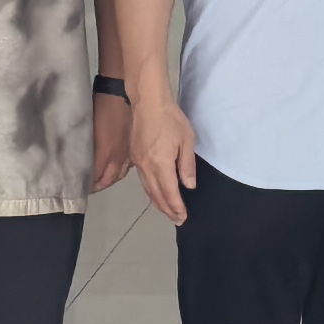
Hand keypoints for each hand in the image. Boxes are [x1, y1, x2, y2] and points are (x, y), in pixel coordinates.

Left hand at [90, 90, 131, 195]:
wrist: (119, 91)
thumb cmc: (100, 108)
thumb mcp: (89, 130)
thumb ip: (87, 150)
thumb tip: (83, 165)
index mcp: (106, 154)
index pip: (97, 178)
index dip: (90, 185)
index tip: (81, 188)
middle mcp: (119, 157)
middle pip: (110, 179)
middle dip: (99, 185)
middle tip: (91, 186)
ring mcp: (129, 152)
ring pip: (120, 173)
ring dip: (110, 178)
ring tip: (102, 179)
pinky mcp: (134, 145)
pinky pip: (129, 164)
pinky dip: (121, 169)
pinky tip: (117, 167)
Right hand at [130, 93, 198, 226]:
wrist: (148, 103)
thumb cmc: (171, 119)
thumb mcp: (187, 141)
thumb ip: (187, 166)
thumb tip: (188, 186)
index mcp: (161, 164)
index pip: (169, 193)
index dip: (177, 206)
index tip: (183, 217)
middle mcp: (147, 167)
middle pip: (157, 195)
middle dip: (167, 209)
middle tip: (177, 220)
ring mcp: (138, 163)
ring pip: (148, 190)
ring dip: (158, 203)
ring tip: (168, 212)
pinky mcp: (135, 157)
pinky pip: (143, 181)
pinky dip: (151, 192)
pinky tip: (156, 194)